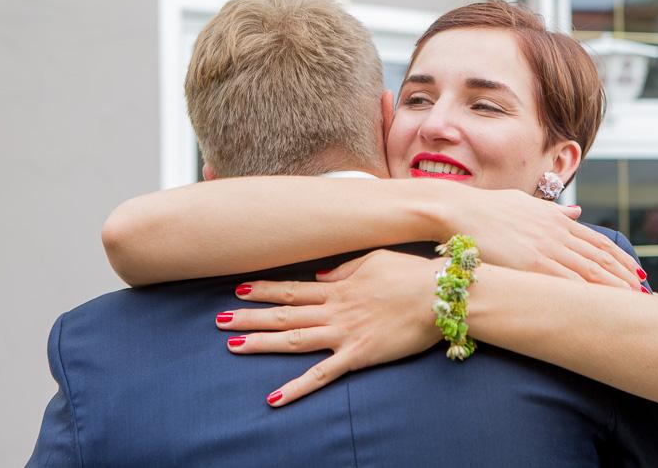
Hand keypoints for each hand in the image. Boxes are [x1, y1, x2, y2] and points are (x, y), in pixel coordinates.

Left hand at [216, 250, 442, 406]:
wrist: (438, 295)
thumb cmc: (412, 274)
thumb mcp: (375, 259)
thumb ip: (345, 269)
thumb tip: (321, 279)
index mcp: (339, 287)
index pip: (293, 290)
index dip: (265, 290)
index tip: (240, 289)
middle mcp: (335, 310)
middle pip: (284, 315)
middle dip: (250, 316)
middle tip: (219, 319)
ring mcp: (344, 334)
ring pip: (294, 340)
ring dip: (261, 343)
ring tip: (232, 345)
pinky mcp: (357, 355)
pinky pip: (321, 375)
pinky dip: (296, 388)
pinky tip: (274, 398)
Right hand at [440, 186, 642, 289]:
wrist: (459, 210)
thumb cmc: (487, 209)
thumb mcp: (526, 203)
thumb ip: (553, 211)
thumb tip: (576, 211)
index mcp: (556, 220)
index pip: (597, 241)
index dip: (619, 258)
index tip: (636, 271)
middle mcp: (556, 232)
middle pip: (599, 258)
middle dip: (623, 276)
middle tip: (643, 293)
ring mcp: (545, 248)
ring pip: (588, 271)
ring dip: (612, 288)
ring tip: (631, 303)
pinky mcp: (530, 263)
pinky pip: (564, 282)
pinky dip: (585, 295)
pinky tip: (599, 307)